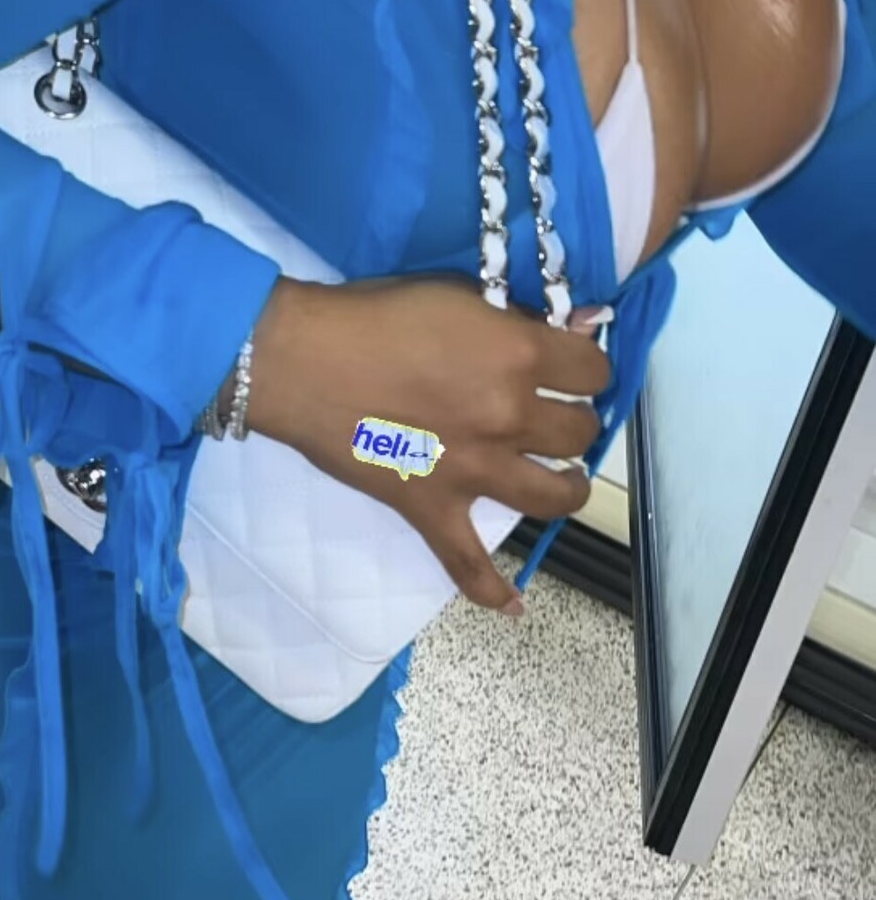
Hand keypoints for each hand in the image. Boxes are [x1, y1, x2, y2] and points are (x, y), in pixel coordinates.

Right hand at [244, 272, 610, 614]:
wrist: (305, 361)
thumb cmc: (376, 315)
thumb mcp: (456, 294)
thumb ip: (514, 317)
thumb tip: (568, 330)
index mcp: (519, 355)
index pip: (593, 368)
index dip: (587, 365)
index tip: (571, 365)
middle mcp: (509, 417)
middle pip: (580, 431)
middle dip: (575, 418)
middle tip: (554, 411)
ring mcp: (474, 471)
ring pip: (554, 496)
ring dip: (568, 486)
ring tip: (561, 477)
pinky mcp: (433, 509)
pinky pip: (467, 563)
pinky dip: (492, 589)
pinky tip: (514, 604)